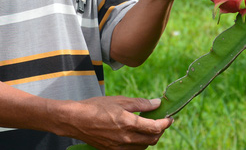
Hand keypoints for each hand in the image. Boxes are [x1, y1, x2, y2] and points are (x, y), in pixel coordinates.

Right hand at [57, 96, 171, 149]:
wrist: (76, 120)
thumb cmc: (96, 107)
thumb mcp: (120, 100)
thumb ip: (140, 103)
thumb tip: (157, 103)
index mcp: (128, 123)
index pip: (154, 128)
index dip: (165, 123)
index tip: (170, 117)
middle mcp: (125, 139)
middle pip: (152, 140)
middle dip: (160, 131)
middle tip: (162, 121)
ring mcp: (119, 148)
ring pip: (143, 148)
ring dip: (150, 139)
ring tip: (149, 127)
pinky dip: (139, 145)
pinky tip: (137, 135)